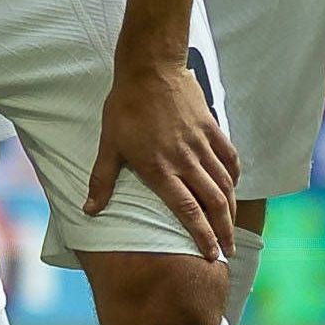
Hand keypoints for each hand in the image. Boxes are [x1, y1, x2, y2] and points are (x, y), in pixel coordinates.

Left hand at [86, 55, 239, 260]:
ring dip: (231, 209)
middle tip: (228, 251)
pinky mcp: (212, 129)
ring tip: (232, 226)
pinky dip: (235, 176)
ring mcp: (202, 145)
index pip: (188, 211)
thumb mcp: (109, 144)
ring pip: (225, 184)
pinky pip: (230, 158)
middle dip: (223, 231)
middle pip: (214, 203)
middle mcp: (186, 161)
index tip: (211, 255)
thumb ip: (102, 180)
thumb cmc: (125, 107)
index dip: (202, 236)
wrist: (150, 69)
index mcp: (160, 168)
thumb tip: (89, 210)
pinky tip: (234, 187)